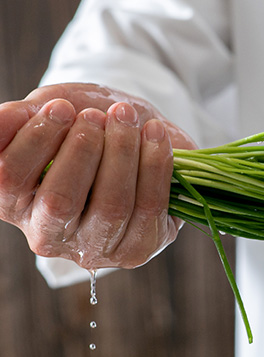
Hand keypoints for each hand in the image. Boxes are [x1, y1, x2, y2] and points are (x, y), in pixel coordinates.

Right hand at [0, 83, 196, 268]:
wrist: (139, 137)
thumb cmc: (87, 126)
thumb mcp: (49, 114)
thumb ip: (21, 117)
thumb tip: (2, 118)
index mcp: (15, 204)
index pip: (10, 179)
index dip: (36, 141)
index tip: (63, 106)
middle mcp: (49, 235)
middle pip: (59, 200)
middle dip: (82, 150)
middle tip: (97, 115)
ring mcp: (95, 248)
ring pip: (111, 206)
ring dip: (121, 152)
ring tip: (126, 116)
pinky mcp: (138, 249)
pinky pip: (149, 206)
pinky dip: (155, 164)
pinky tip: (155, 133)